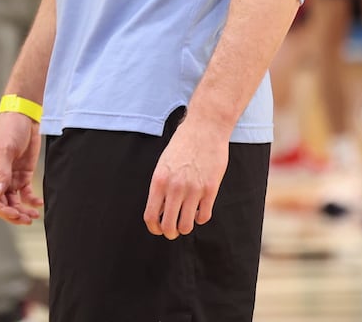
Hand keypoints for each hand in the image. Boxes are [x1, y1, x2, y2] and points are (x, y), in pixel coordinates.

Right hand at [0, 112, 42, 224]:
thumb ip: (2, 171)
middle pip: (2, 204)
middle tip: (27, 220)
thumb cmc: (9, 127)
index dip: (0, 209)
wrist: (24, 115)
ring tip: (33, 217)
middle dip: (13, 214)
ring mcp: (11, 177)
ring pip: (14, 202)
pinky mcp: (23, 174)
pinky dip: (31, 200)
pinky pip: (25, 193)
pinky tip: (39, 204)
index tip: (14, 213)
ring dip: (22, 211)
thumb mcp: (5, 148)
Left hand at [144, 117, 228, 239]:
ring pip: (186, 226)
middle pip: (168, 226)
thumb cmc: (183, 144)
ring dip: (185, 227)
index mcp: (159, 181)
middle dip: (170, 233)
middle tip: (173, 230)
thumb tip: (160, 211)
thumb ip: (161, 187)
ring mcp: (193, 189)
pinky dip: (200, 218)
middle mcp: (174, 188)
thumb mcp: (164, 164)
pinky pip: (204, 216)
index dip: (154, 228)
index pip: (151, 216)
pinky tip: (199, 210)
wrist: (205, 128)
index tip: (158, 229)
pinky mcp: (210, 189)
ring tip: (187, 220)